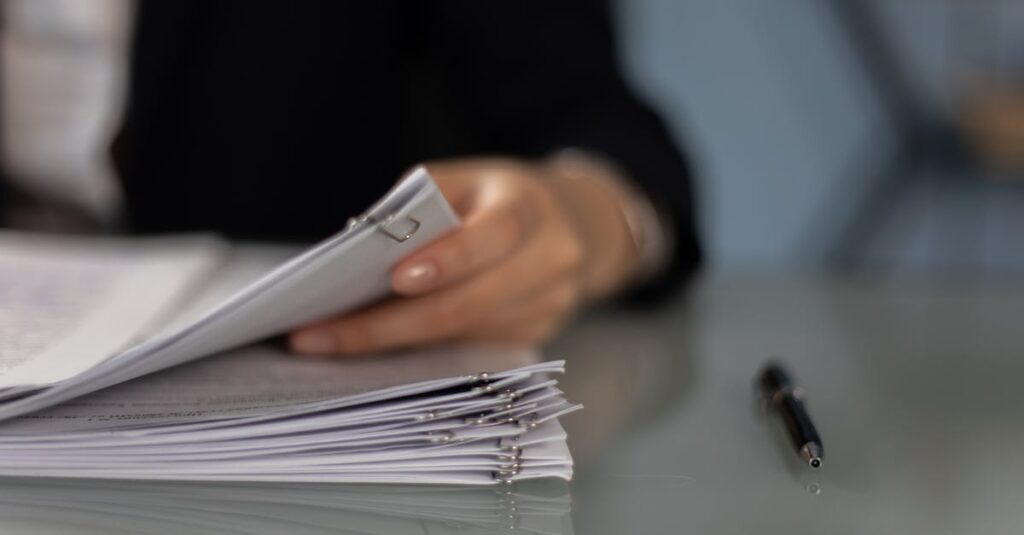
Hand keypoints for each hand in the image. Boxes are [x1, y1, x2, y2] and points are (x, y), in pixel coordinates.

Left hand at [289, 157, 639, 355]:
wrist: (574, 225)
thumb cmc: (497, 197)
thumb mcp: (464, 180)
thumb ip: (418, 208)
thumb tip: (355, 251)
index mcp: (528, 206)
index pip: (493, 235)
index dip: (446, 260)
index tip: (393, 279)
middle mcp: (550, 260)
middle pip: (467, 304)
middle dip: (386, 325)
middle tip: (319, 336)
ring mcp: (549, 305)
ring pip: (461, 335)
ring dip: (391, 342)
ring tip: (327, 342)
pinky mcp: (536, 335)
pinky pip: (468, 348)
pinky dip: (417, 348)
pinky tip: (372, 345)